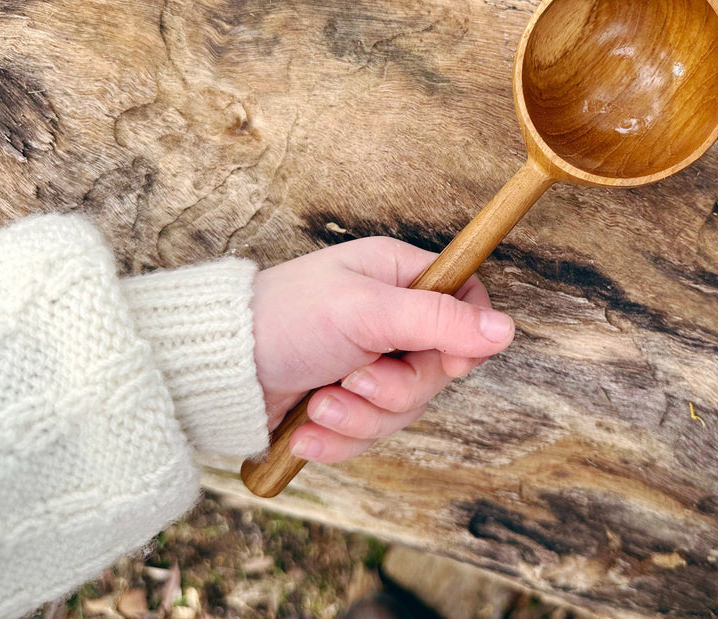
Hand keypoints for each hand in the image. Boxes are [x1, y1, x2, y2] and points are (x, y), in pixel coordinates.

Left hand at [250, 237, 513, 462]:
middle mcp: (389, 320)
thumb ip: (438, 319)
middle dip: (394, 390)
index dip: (466, 338)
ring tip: (320, 406)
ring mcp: (368, 364)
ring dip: (360, 418)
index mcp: (398, 278)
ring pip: (405, 409)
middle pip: (437, 369)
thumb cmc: (283, 317)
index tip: (448, 363)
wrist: (212, 371)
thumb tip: (505, 330)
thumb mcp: (365, 310)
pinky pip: (370, 434)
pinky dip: (339, 440)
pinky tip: (307, 432)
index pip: (464, 302)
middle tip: (354, 381)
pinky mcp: (346, 404)